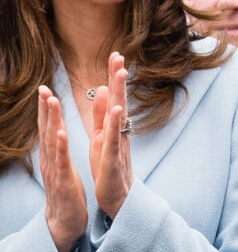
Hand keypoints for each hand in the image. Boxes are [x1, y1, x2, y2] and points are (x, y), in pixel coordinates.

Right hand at [38, 86, 87, 251]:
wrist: (64, 223)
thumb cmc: (66, 190)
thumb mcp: (63, 164)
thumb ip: (59, 145)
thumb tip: (55, 126)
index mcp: (53, 154)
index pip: (48, 127)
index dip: (45, 108)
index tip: (44, 88)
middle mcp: (50, 160)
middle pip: (46, 130)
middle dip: (45, 109)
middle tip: (43, 88)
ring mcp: (55, 171)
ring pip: (52, 141)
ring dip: (52, 120)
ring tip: (52, 101)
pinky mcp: (64, 182)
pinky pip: (62, 162)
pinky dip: (60, 147)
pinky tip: (61, 133)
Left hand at [89, 52, 133, 219]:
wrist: (118, 197)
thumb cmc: (109, 166)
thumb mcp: (102, 135)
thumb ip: (102, 113)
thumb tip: (105, 88)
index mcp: (113, 125)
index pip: (114, 95)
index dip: (114, 75)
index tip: (115, 54)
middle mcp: (119, 130)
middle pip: (119, 98)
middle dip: (118, 77)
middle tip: (119, 56)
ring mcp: (118, 143)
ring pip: (119, 114)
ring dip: (121, 92)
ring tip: (120, 73)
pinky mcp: (113, 158)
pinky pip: (114, 138)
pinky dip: (116, 123)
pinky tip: (118, 109)